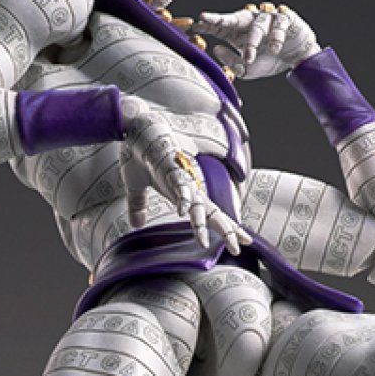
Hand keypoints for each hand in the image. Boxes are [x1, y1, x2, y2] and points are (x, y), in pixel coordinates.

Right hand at [120, 95, 246, 252]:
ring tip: (203, 240)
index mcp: (184, 193)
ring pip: (197, 202)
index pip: (209, 214)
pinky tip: (183, 213)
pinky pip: (178, 184)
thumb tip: (136, 223)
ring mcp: (180, 177)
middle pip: (211, 212)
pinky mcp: (169, 166)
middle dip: (226, 230)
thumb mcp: (136, 187)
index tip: (239, 244)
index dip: (225, 228)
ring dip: (201, 221)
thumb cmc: (139, 155)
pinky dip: (182, 197)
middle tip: (239, 246)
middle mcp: (187, 187)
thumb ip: (139, 206)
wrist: (135, 129)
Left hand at [192, 3, 319, 80]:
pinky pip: (279, 24)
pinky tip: (275, 48)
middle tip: (207, 19)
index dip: (210, 24)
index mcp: (239, 33)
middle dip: (220, 18)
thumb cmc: (268, 60)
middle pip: (235, 17)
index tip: (196, 24)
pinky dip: (276, 36)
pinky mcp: (286, 18)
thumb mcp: (247, 69)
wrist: (295, 59)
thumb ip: (231, 62)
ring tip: (249, 57)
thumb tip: (216, 49)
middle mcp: (251, 22)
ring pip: (257, 25)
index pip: (222, 26)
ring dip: (252, 41)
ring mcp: (268, 18)